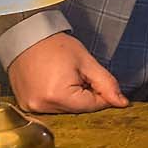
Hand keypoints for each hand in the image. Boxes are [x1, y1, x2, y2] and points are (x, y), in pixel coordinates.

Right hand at [7, 33, 129, 113]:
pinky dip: (57, 98)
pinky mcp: (25, 106)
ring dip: (70, 98)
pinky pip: (50, 108)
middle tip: (78, 74)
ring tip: (62, 76)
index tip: (98, 81)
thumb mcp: (86, 62)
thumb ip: (107, 84)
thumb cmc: (54, 45)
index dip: (101, 94)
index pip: (92, 107)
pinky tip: (53, 82)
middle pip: (78, 110)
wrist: (25, 37)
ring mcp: (31, 108)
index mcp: (58, 96)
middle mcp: (42, 106)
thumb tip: (122, 103)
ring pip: (65, 110)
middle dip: (84, 95)